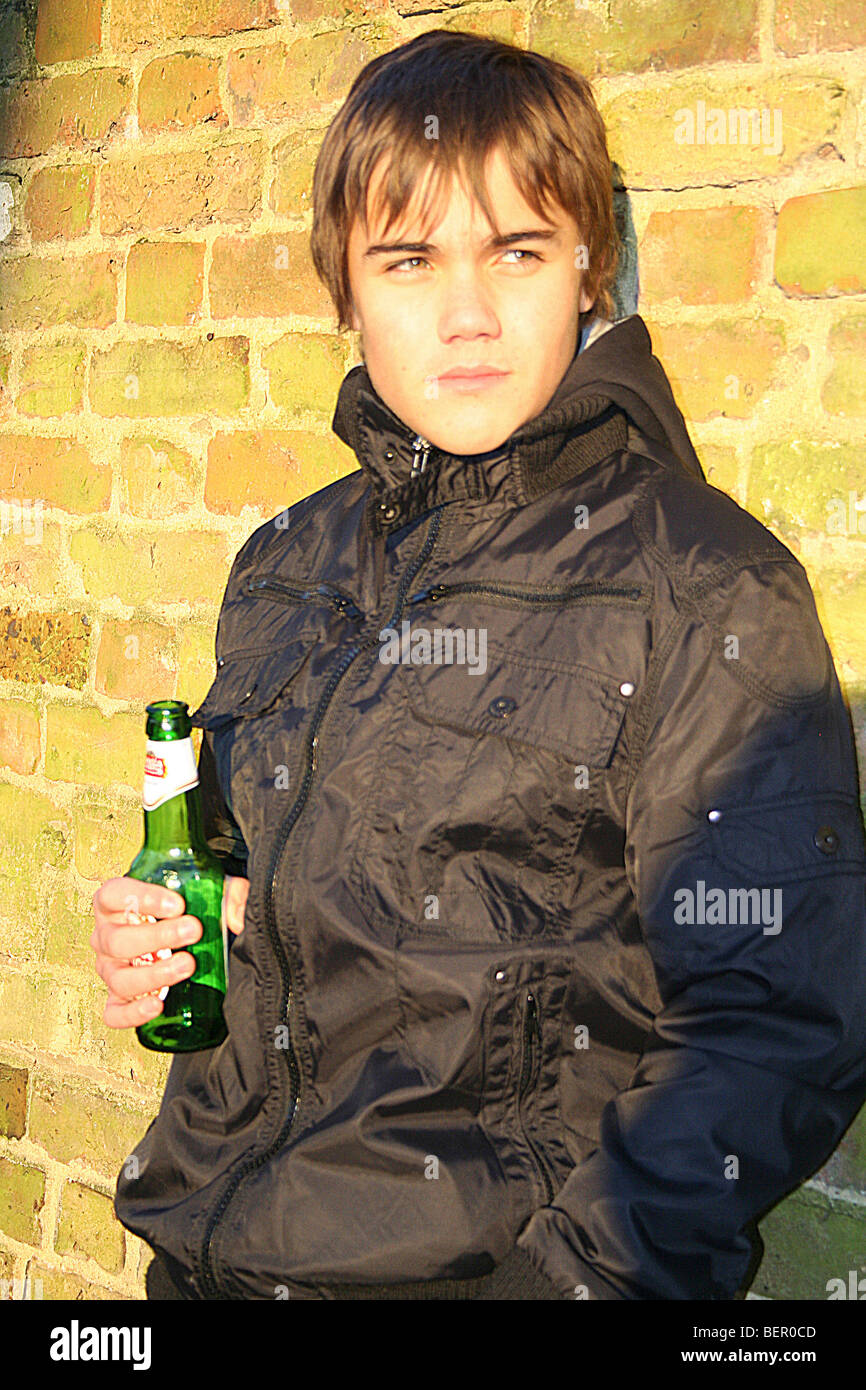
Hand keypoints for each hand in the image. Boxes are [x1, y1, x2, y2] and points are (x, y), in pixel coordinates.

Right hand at [90, 874, 249, 1029]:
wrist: (183, 937)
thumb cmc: (187, 909)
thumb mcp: (208, 890)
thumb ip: (228, 895)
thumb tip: (236, 920)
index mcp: (116, 902)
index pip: (114, 895)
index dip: (143, 899)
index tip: (178, 904)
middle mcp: (106, 936)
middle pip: (117, 940)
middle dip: (157, 937)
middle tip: (193, 930)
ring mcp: (110, 970)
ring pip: (119, 978)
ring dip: (153, 974)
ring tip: (187, 965)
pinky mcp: (118, 999)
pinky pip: (115, 1013)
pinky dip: (133, 1013)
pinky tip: (157, 1005)